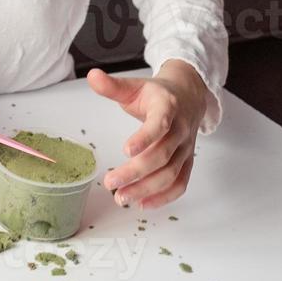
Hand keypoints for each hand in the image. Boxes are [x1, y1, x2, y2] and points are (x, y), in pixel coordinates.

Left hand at [88, 62, 207, 208]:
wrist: (189, 97)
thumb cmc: (156, 94)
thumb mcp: (134, 86)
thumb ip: (113, 86)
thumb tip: (92, 76)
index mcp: (168, 107)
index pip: (160, 124)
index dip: (145, 138)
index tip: (125, 150)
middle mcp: (180, 130)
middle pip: (162, 155)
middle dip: (136, 172)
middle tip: (111, 182)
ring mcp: (185, 149)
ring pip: (171, 174)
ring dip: (147, 189)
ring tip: (121, 197)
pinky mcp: (187, 162)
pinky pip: (180, 183)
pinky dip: (164, 197)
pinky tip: (143, 204)